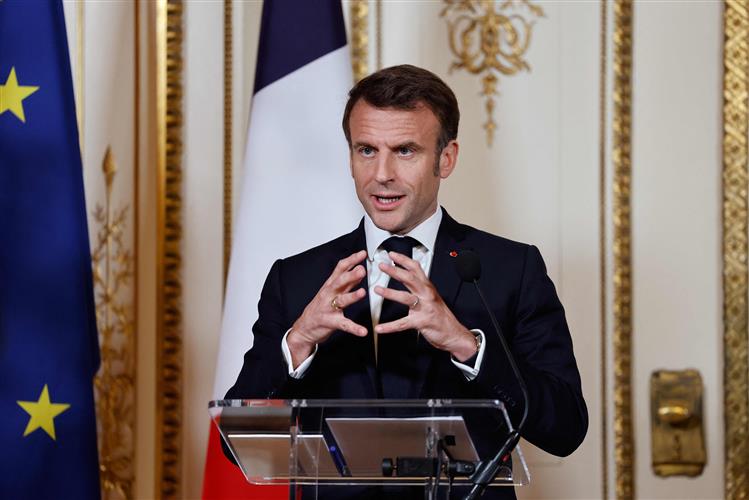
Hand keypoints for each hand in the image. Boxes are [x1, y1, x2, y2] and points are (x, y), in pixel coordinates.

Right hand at [288, 250, 368, 367]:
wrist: (304, 328)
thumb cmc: (320, 307)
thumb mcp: (331, 291)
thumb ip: (346, 281)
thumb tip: (359, 268)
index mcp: (330, 285)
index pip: (340, 269)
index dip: (351, 260)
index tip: (362, 254)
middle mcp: (329, 294)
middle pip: (339, 282)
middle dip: (350, 275)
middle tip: (362, 270)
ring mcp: (329, 308)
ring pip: (341, 300)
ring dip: (352, 296)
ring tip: (362, 293)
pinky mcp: (330, 322)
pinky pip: (344, 325)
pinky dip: (354, 328)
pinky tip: (363, 331)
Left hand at [373, 251, 476, 361]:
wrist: (453, 333)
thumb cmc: (441, 315)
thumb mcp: (432, 296)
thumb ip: (421, 286)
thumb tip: (408, 276)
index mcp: (427, 287)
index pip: (416, 268)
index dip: (403, 260)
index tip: (391, 255)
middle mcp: (426, 295)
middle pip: (410, 278)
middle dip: (395, 271)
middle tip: (382, 266)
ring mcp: (424, 308)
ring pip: (406, 298)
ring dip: (390, 293)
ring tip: (377, 289)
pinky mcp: (421, 322)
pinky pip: (402, 324)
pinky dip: (390, 326)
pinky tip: (379, 328)